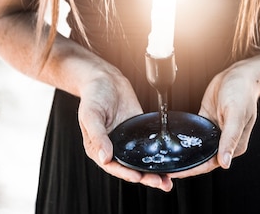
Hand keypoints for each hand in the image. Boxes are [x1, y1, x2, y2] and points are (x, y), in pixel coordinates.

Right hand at [78, 70, 172, 190]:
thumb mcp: (91, 114)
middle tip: (161, 182)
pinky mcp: (137, 131)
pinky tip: (168, 159)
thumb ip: (98, 136)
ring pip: (140, 160)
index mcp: (98, 148)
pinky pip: (147, 145)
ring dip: (153, 170)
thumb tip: (104, 158)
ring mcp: (126, 140)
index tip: (138, 177)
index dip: (126, 173)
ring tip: (167, 180)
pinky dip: (157, 154)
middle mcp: (113, 147)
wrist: (104, 78)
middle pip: (129, 167)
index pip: (113, 166)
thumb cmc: (93, 96)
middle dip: (145, 177)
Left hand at [170, 60, 259, 178]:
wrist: (239, 74)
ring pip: (198, 148)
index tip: (176, 173)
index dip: (193, 169)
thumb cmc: (242, 93)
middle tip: (165, 169)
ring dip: (185, 154)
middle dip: (186, 165)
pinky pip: (195, 134)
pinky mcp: (207, 121)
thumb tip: (225, 162)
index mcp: (234, 146)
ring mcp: (215, 132)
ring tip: (166, 158)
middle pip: (203, 158)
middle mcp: (225, 141)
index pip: (211, 163)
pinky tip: (174, 142)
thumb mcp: (236, 114)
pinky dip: (186, 139)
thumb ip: (230, 138)